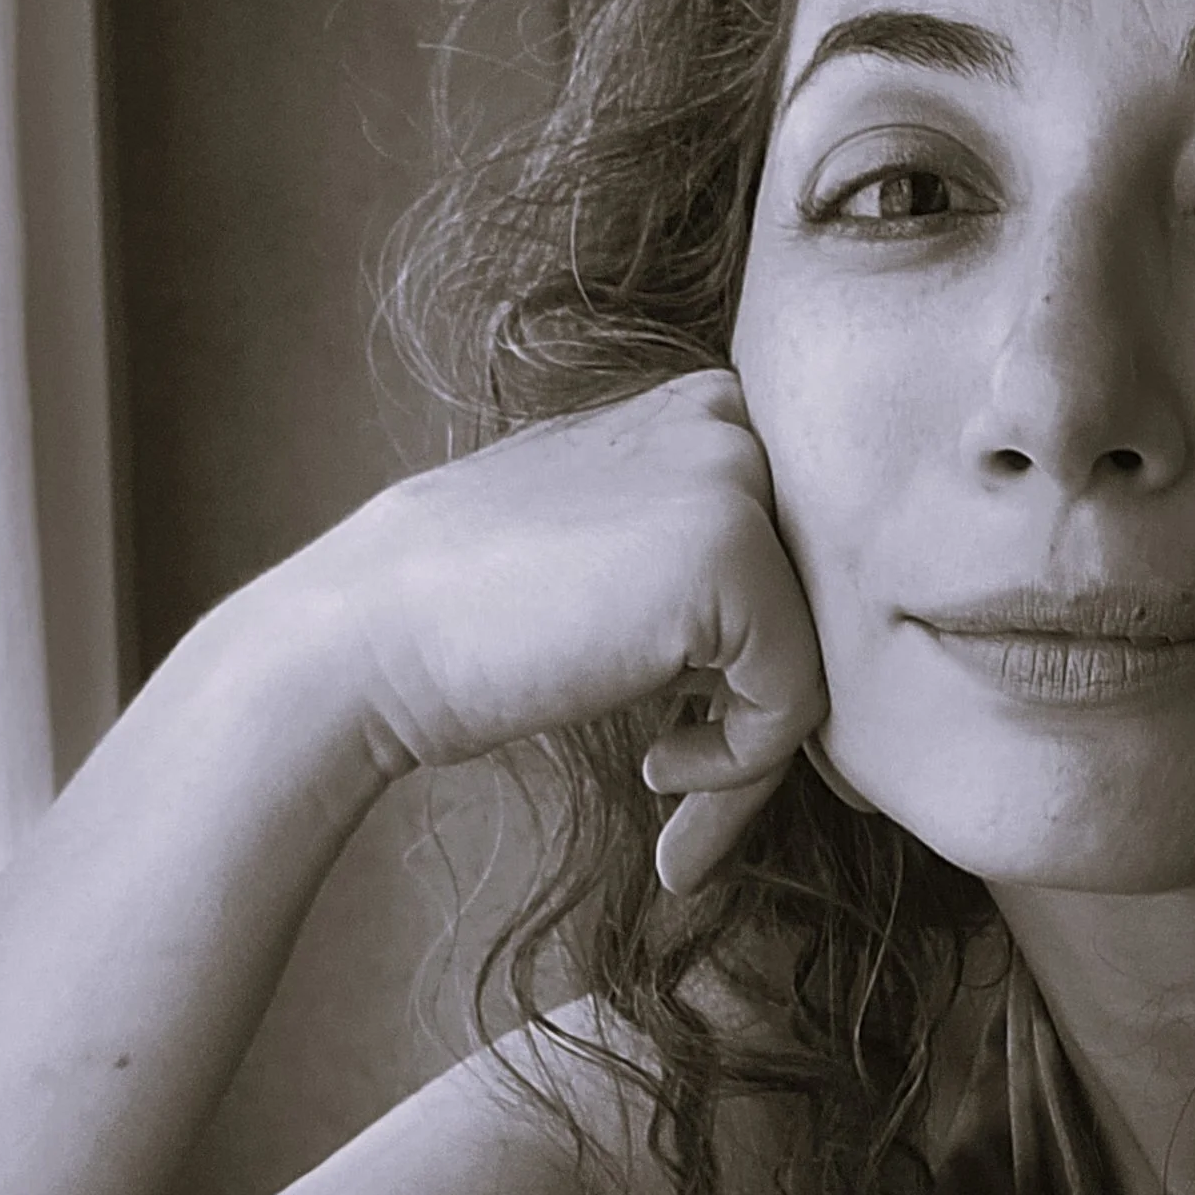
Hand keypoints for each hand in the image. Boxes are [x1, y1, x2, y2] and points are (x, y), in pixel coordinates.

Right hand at [281, 370, 825, 890]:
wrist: (360, 639)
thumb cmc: (476, 619)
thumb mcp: (609, 548)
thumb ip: (705, 554)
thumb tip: (834, 641)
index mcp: (701, 404)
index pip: (795, 554)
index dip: (755, 661)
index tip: (695, 738)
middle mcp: (727, 416)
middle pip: (815, 603)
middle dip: (762, 715)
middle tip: (685, 790)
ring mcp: (731, 474)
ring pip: (815, 655)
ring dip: (750, 755)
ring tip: (668, 791)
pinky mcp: (732, 553)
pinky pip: (796, 696)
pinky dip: (740, 765)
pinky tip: (654, 768)